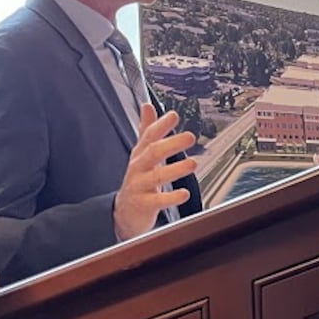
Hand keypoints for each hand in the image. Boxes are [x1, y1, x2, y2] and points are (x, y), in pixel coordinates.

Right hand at [113, 104, 197, 240]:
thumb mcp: (141, 154)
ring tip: (193, 163)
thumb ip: (147, 130)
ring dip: (175, 169)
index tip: (173, 115)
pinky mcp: (143, 205)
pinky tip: (184, 194)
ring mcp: (139, 186)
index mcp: (140, 154)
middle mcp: (138, 168)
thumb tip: (147, 105)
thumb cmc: (138, 179)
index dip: (160, 125)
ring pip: (156, 177)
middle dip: (171, 144)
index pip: (149, 135)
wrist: (125, 212)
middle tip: (190, 137)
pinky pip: (157, 201)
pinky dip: (170, 197)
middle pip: (152, 153)